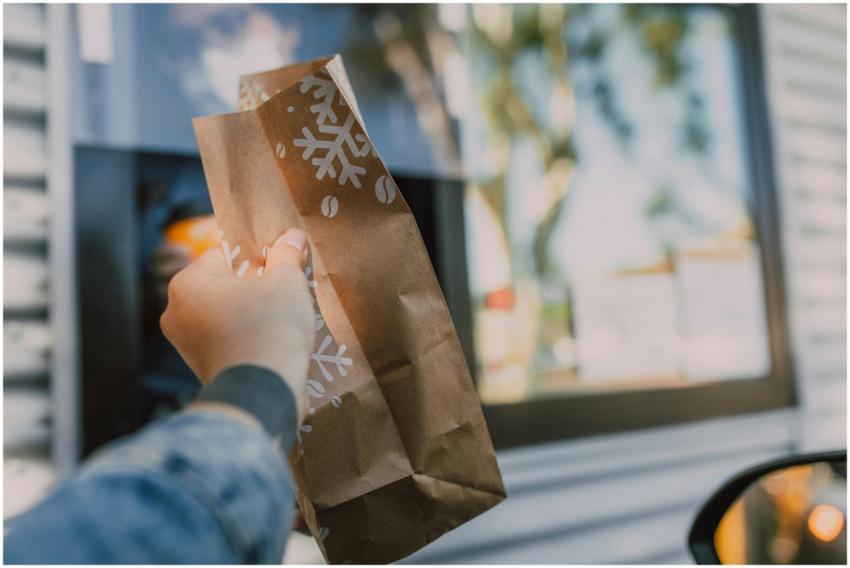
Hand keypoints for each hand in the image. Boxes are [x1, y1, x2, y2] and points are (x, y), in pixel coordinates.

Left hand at [161, 228, 314, 419]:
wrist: (262, 395)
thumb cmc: (269, 329)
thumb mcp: (286, 281)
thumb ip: (287, 254)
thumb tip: (292, 237)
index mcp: (187, 283)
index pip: (227, 253)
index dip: (260, 256)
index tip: (282, 265)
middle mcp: (176, 312)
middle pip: (225, 284)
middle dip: (255, 286)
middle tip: (285, 291)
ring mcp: (185, 344)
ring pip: (226, 313)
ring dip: (252, 312)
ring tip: (281, 319)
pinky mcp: (201, 367)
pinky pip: (227, 339)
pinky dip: (246, 337)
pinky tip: (271, 341)